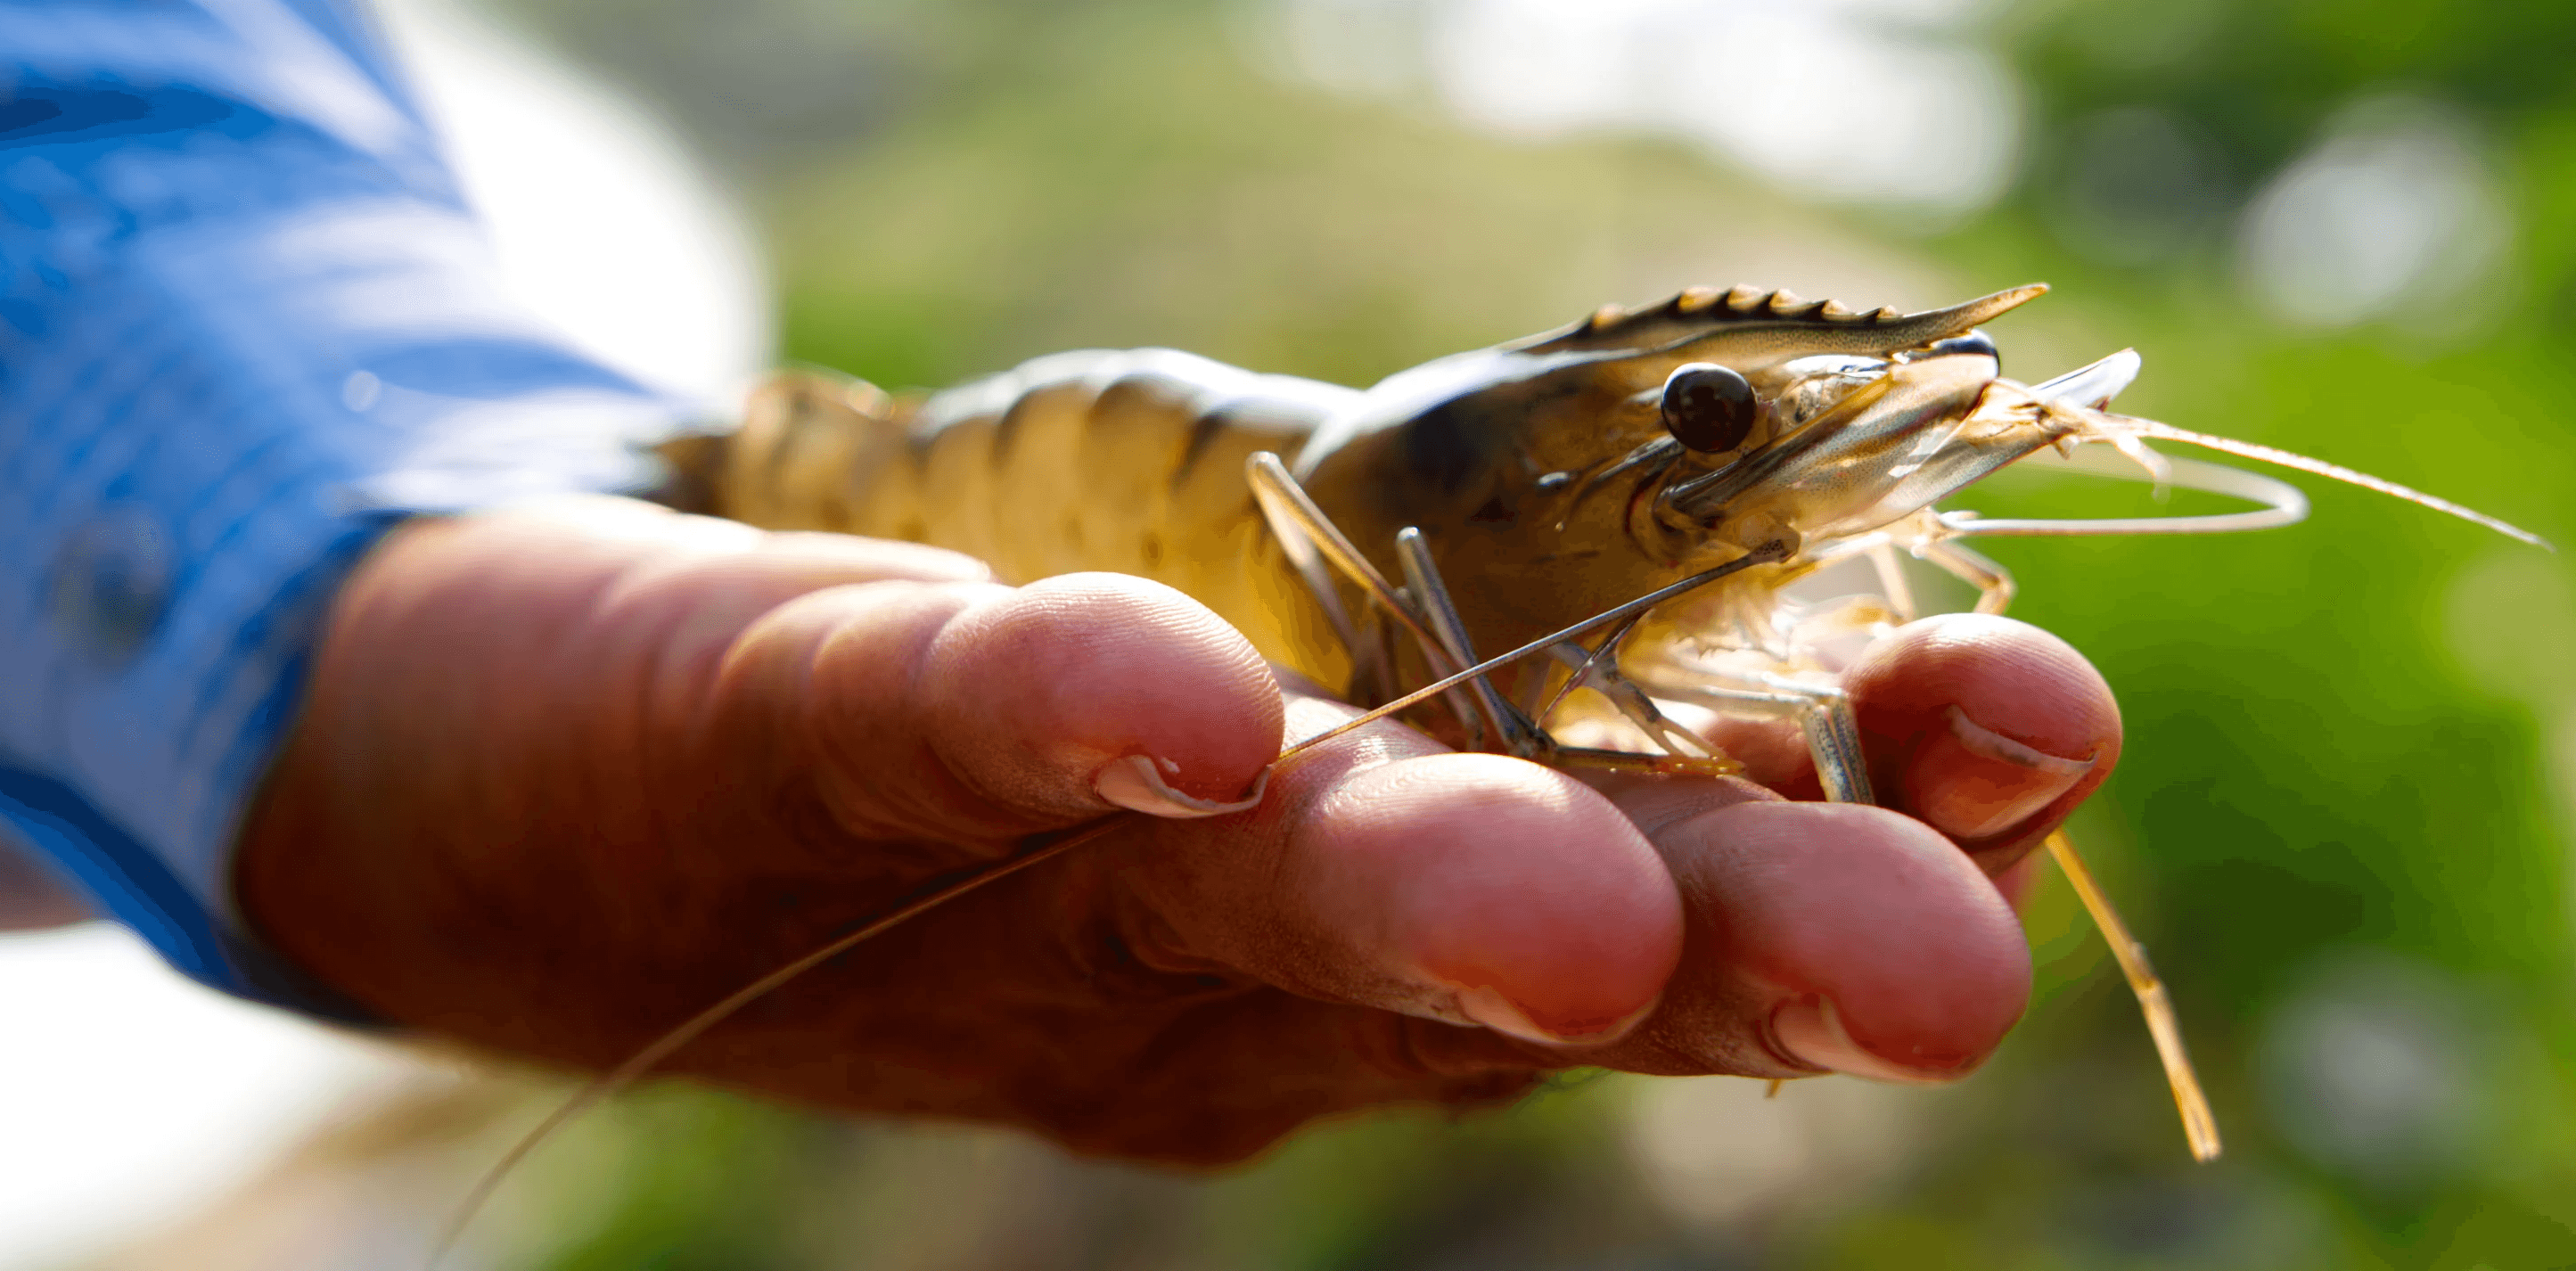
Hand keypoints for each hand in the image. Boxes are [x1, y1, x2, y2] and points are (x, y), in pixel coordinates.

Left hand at [237, 495, 2118, 1163]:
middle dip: (1722, 941)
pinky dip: (1060, 709)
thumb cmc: (998, 712)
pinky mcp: (802, 722)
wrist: (551, 774)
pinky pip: (938, 721)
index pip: (1663, 872)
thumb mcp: (1292, 677)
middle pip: (1503, 933)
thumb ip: (1509, 686)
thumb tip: (1816, 652)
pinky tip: (1179, 711)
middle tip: (1936, 974)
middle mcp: (1239, 923)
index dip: (1860, 819)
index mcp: (1389, 902)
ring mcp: (1024, 851)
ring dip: (1427, 888)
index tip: (2037, 734)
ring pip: (1253, 883)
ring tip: (1576, 917)